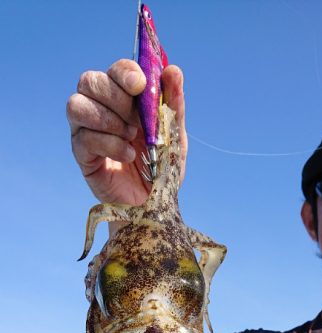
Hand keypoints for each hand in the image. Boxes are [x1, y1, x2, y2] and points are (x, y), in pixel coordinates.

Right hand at [67, 59, 186, 205]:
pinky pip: (84, 138)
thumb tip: (173, 71)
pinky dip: (109, 144)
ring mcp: (87, 130)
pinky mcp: (82, 155)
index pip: (115, 71)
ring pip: (76, 105)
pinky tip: (128, 155)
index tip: (140, 85)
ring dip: (107, 119)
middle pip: (89, 81)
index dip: (124, 72)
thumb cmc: (162, 167)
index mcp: (124, 99)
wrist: (154, 203)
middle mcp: (100, 109)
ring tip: (130, 138)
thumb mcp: (174, 136)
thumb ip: (173, 105)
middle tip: (136, 121)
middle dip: (115, 97)